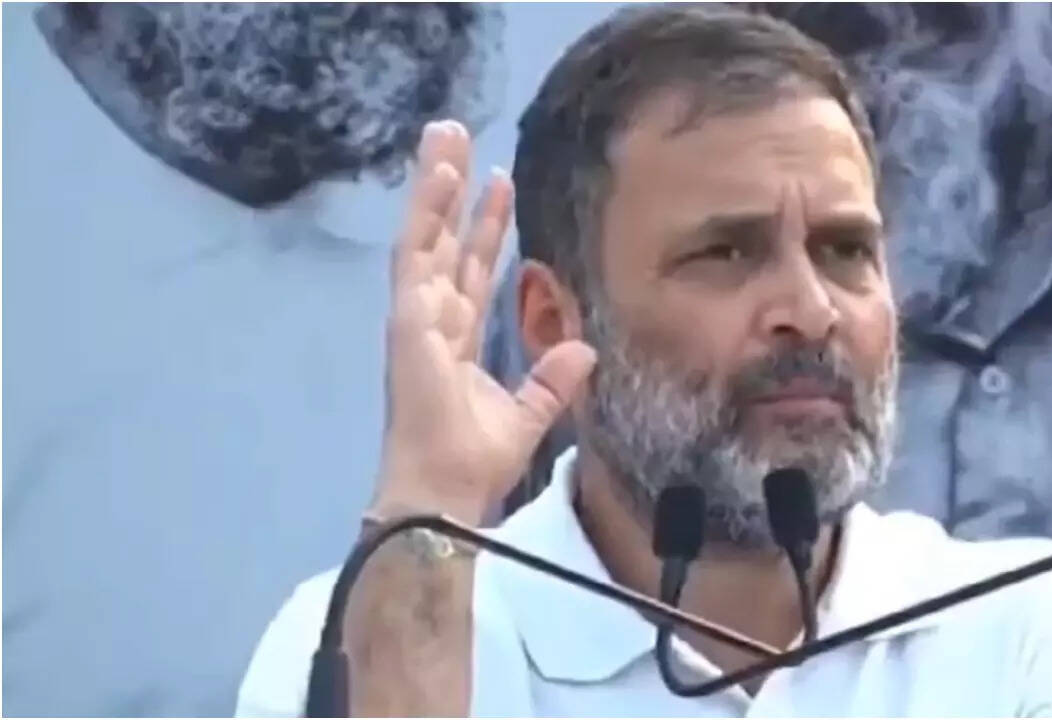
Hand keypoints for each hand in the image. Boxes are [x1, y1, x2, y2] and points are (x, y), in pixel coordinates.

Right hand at [371, 121, 596, 524]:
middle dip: (453, 190)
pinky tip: (440, 176)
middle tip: (460, 137)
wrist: (444, 494)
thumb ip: (551, 381)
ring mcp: (416, 317)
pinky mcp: (408, 320)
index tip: (499, 187)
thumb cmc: (474, 464)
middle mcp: (433, 320)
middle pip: (445, 241)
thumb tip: (584, 349)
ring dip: (435, 185)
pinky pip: (418, 256)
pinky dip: (427, 214)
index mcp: (456, 340)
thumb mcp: (527, 416)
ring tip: (446, 135)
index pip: (472, 270)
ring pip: (426, 236)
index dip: (483, 228)